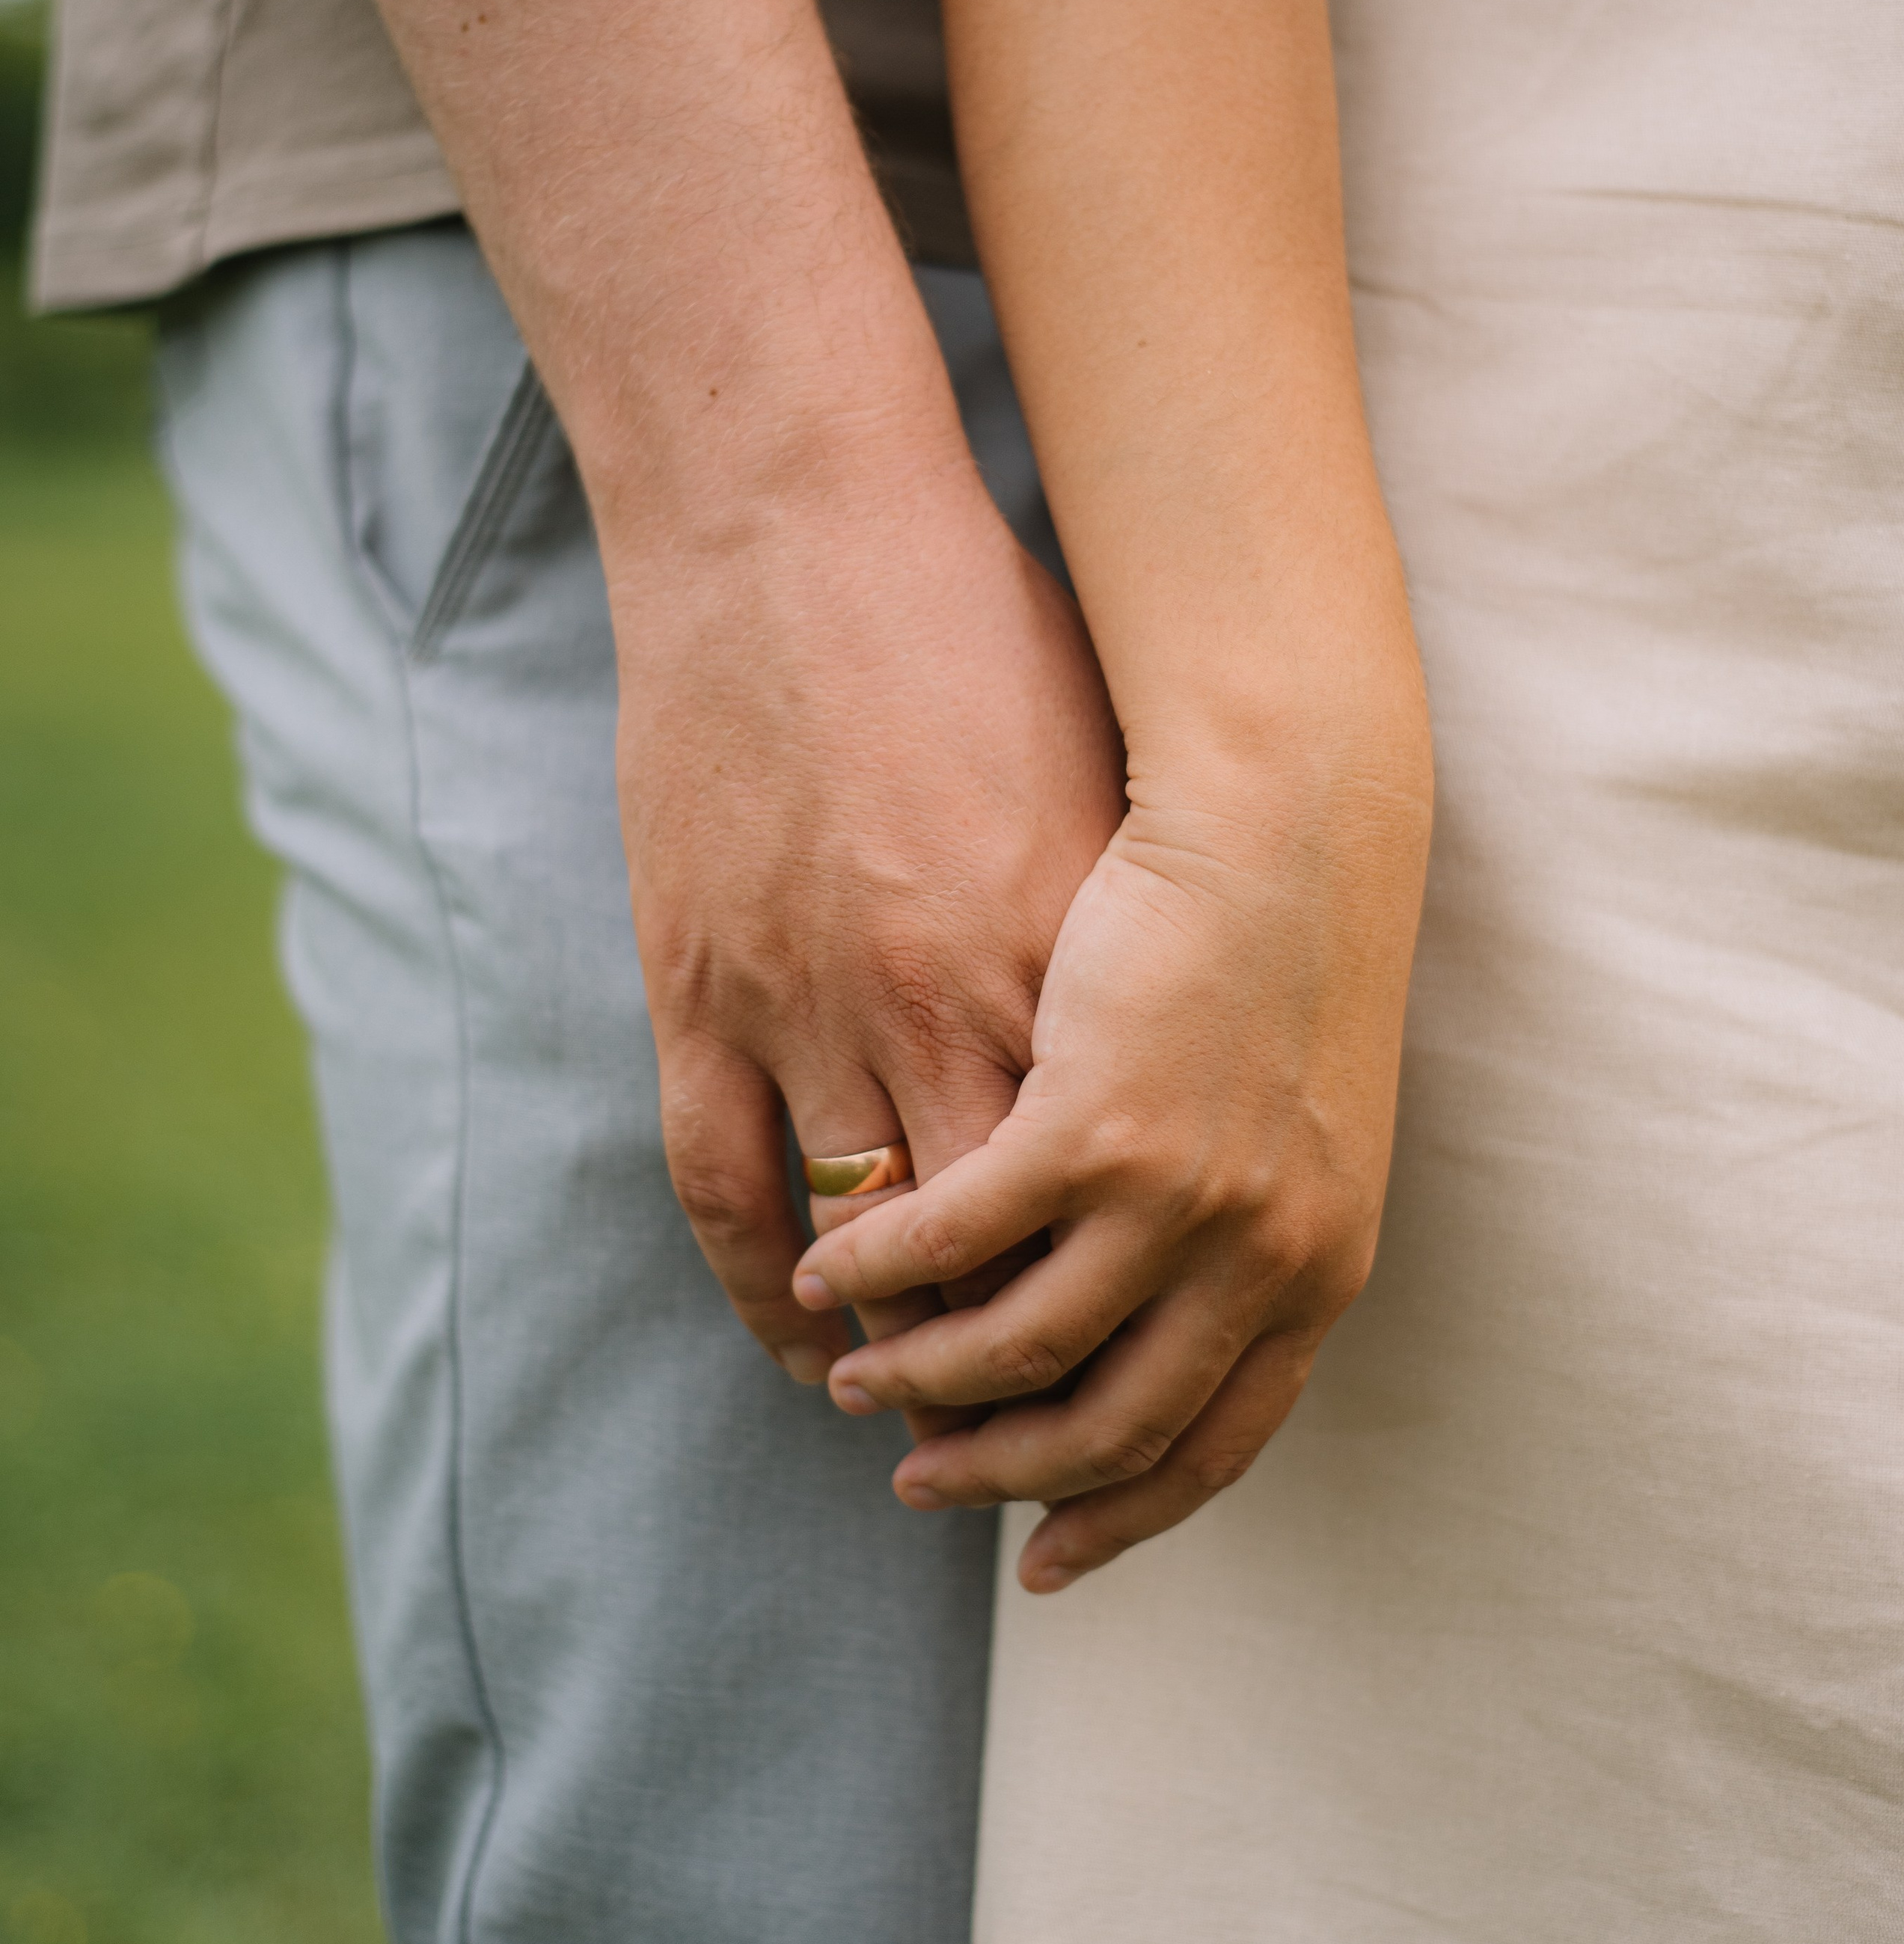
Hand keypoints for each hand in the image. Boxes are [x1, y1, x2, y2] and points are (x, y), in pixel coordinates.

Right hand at [609, 420, 1124, 1388]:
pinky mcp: (698, 983)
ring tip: (922, 1407)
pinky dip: (763, 1284)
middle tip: (1055, 1420)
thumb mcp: (1090, 771)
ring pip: (867, 1240)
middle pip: (1010, 1241)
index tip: (1158, 1342)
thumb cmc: (971, 625)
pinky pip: (724, 1186)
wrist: (795, 523)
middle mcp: (946, 998)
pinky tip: (797, 1334)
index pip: (1117, 1182)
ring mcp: (810, 998)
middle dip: (1037, 1355)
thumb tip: (1165, 1033)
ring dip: (902, 1347)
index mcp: (1064, 950)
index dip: (1138, 1284)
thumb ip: (1121, 922)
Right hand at [790, 748, 1429, 1586]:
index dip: (1121, 1513)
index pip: (1215, 1444)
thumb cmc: (1283, 936)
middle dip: (999, 1471)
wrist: (1287, 806)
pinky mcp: (1089, 1118)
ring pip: (1019, 1346)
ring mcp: (1179, 1198)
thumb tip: (1172, 1312)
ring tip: (851, 1375)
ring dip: (919, 1373)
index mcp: (1317, 1268)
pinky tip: (827, 1269)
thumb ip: (1247, 1224)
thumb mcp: (1297, 1112)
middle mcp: (1258, 1259)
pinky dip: (882, 1266)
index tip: (1041, 1554)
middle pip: (1107, 1422)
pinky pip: (957, 1235)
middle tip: (918, 1484)